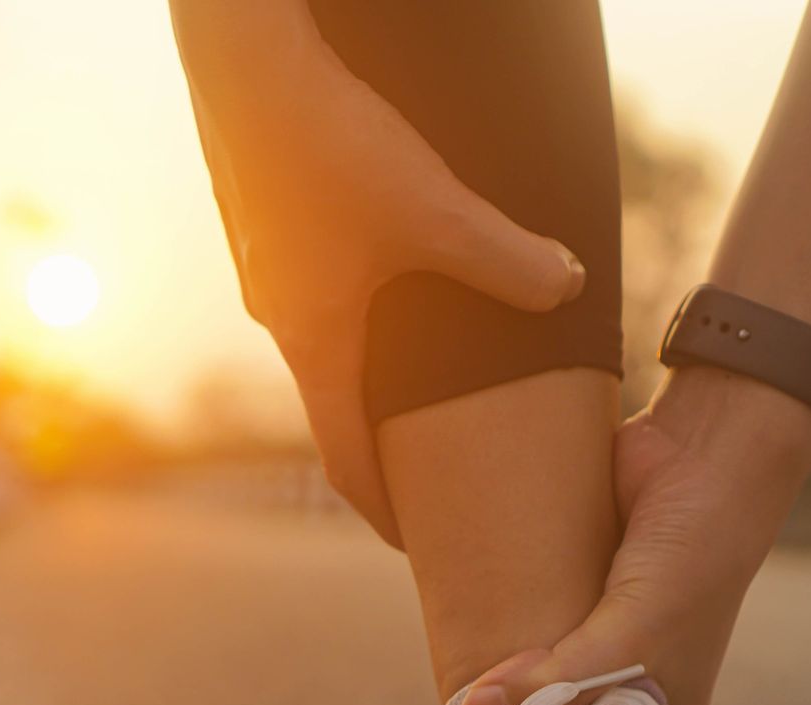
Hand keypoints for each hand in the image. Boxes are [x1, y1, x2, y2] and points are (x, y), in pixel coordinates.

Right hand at [173, 0, 584, 545]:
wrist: (242, 59)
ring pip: (321, 331)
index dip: (380, 506)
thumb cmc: (327, 143)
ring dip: (364, 358)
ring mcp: (264, 266)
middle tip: (429, 457)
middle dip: (380, 434)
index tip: (410, 539)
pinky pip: (311, 277)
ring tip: (415, 360)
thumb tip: (568, 289)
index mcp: (313, 340)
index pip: (344, 458)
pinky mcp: (264, 218)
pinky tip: (381, 260)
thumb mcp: (435, 209)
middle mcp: (278, 314)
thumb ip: (506, 260)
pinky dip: (349, 295)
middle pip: (333, 399)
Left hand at [461, 369, 810, 704]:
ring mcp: (597, 624)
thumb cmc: (693, 559)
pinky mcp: (571, 578)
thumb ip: (561, 678)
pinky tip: (460, 625)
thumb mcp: (632, 636)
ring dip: (499, 665)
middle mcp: (629, 672)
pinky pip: (526, 608)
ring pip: (534, 659)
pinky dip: (498, 614)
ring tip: (450, 679)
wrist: (704, 454)